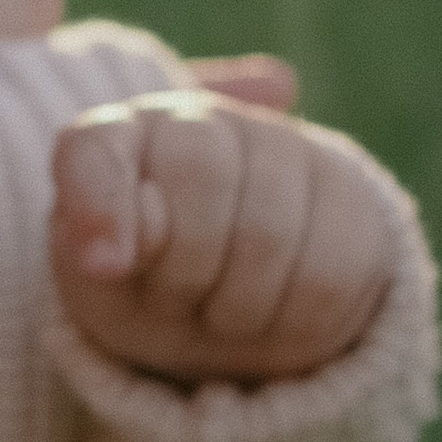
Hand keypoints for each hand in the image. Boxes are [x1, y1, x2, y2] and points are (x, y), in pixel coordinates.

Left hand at [51, 91, 393, 386]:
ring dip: (236, 305)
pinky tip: (273, 316)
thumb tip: (113, 251)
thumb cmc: (143, 288)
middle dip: (183, 269)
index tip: (102, 269)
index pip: (97, 151)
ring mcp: (282, 146)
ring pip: (268, 231)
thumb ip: (95, 240)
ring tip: (221, 310)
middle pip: (199, 171)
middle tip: (176, 299)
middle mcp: (199, 120)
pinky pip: (327, 274)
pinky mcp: (347, 193)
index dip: (101, 205)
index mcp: (116, 137)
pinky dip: (292, 321)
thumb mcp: (99, 280)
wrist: (222, 309)